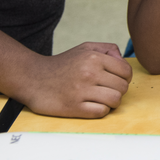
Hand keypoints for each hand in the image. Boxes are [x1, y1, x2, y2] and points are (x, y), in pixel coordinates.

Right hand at [17, 42, 132, 117]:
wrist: (33, 78)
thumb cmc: (62, 64)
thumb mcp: (85, 48)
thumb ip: (108, 49)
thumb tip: (123, 61)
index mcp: (94, 58)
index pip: (126, 71)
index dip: (125, 77)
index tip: (115, 80)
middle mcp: (89, 73)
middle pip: (123, 87)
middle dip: (118, 90)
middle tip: (106, 89)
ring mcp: (82, 91)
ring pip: (115, 100)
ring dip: (111, 102)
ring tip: (101, 98)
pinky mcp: (74, 107)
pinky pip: (101, 112)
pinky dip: (100, 110)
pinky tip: (91, 105)